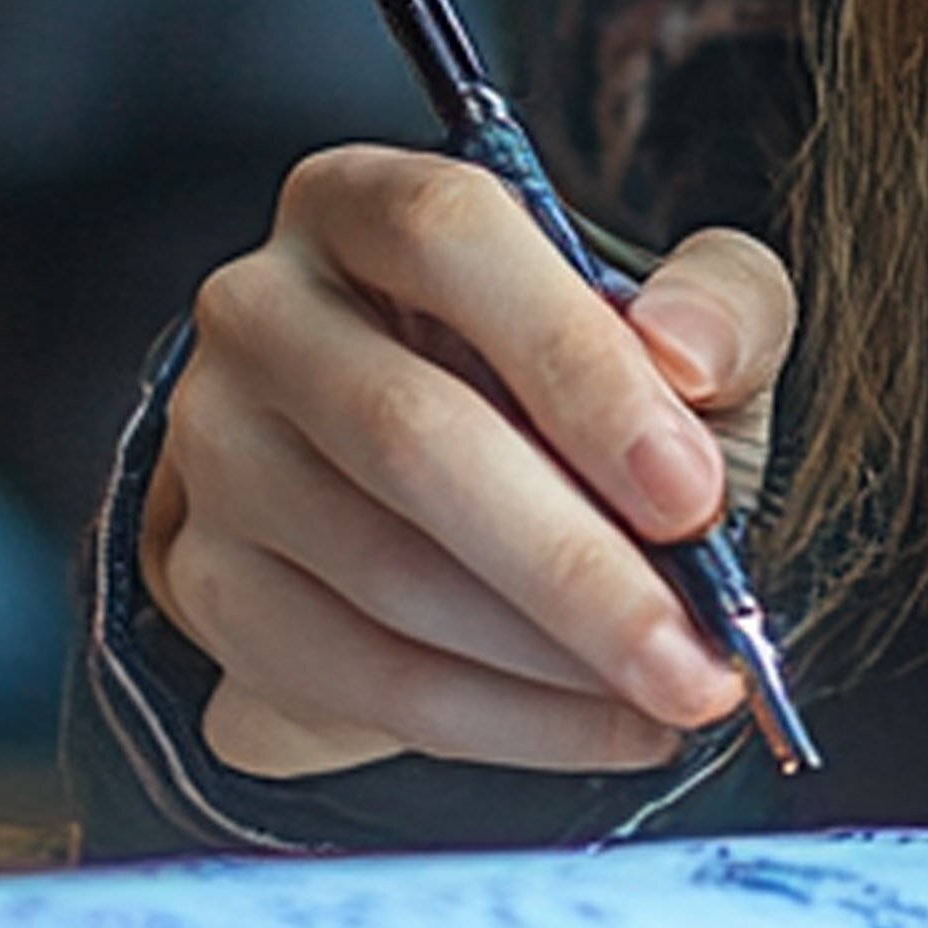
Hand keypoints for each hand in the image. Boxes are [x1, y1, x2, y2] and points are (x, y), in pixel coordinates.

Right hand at [139, 146, 793, 778]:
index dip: (575, 364)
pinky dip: (496, 721)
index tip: (690, 493)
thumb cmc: (573, 394)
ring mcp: (217, 447)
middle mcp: (260, 308)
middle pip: (407, 431)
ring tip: (672, 693)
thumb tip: (691, 352)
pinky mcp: (205, 577)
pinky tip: (599, 725)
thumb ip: (722, 310)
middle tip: (699, 661)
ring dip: (548, 659)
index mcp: (362, 202)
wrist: (460, 501)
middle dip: (576, 568)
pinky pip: (352, 670)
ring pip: (382, 570)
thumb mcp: (674, 327)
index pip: (449, 238)